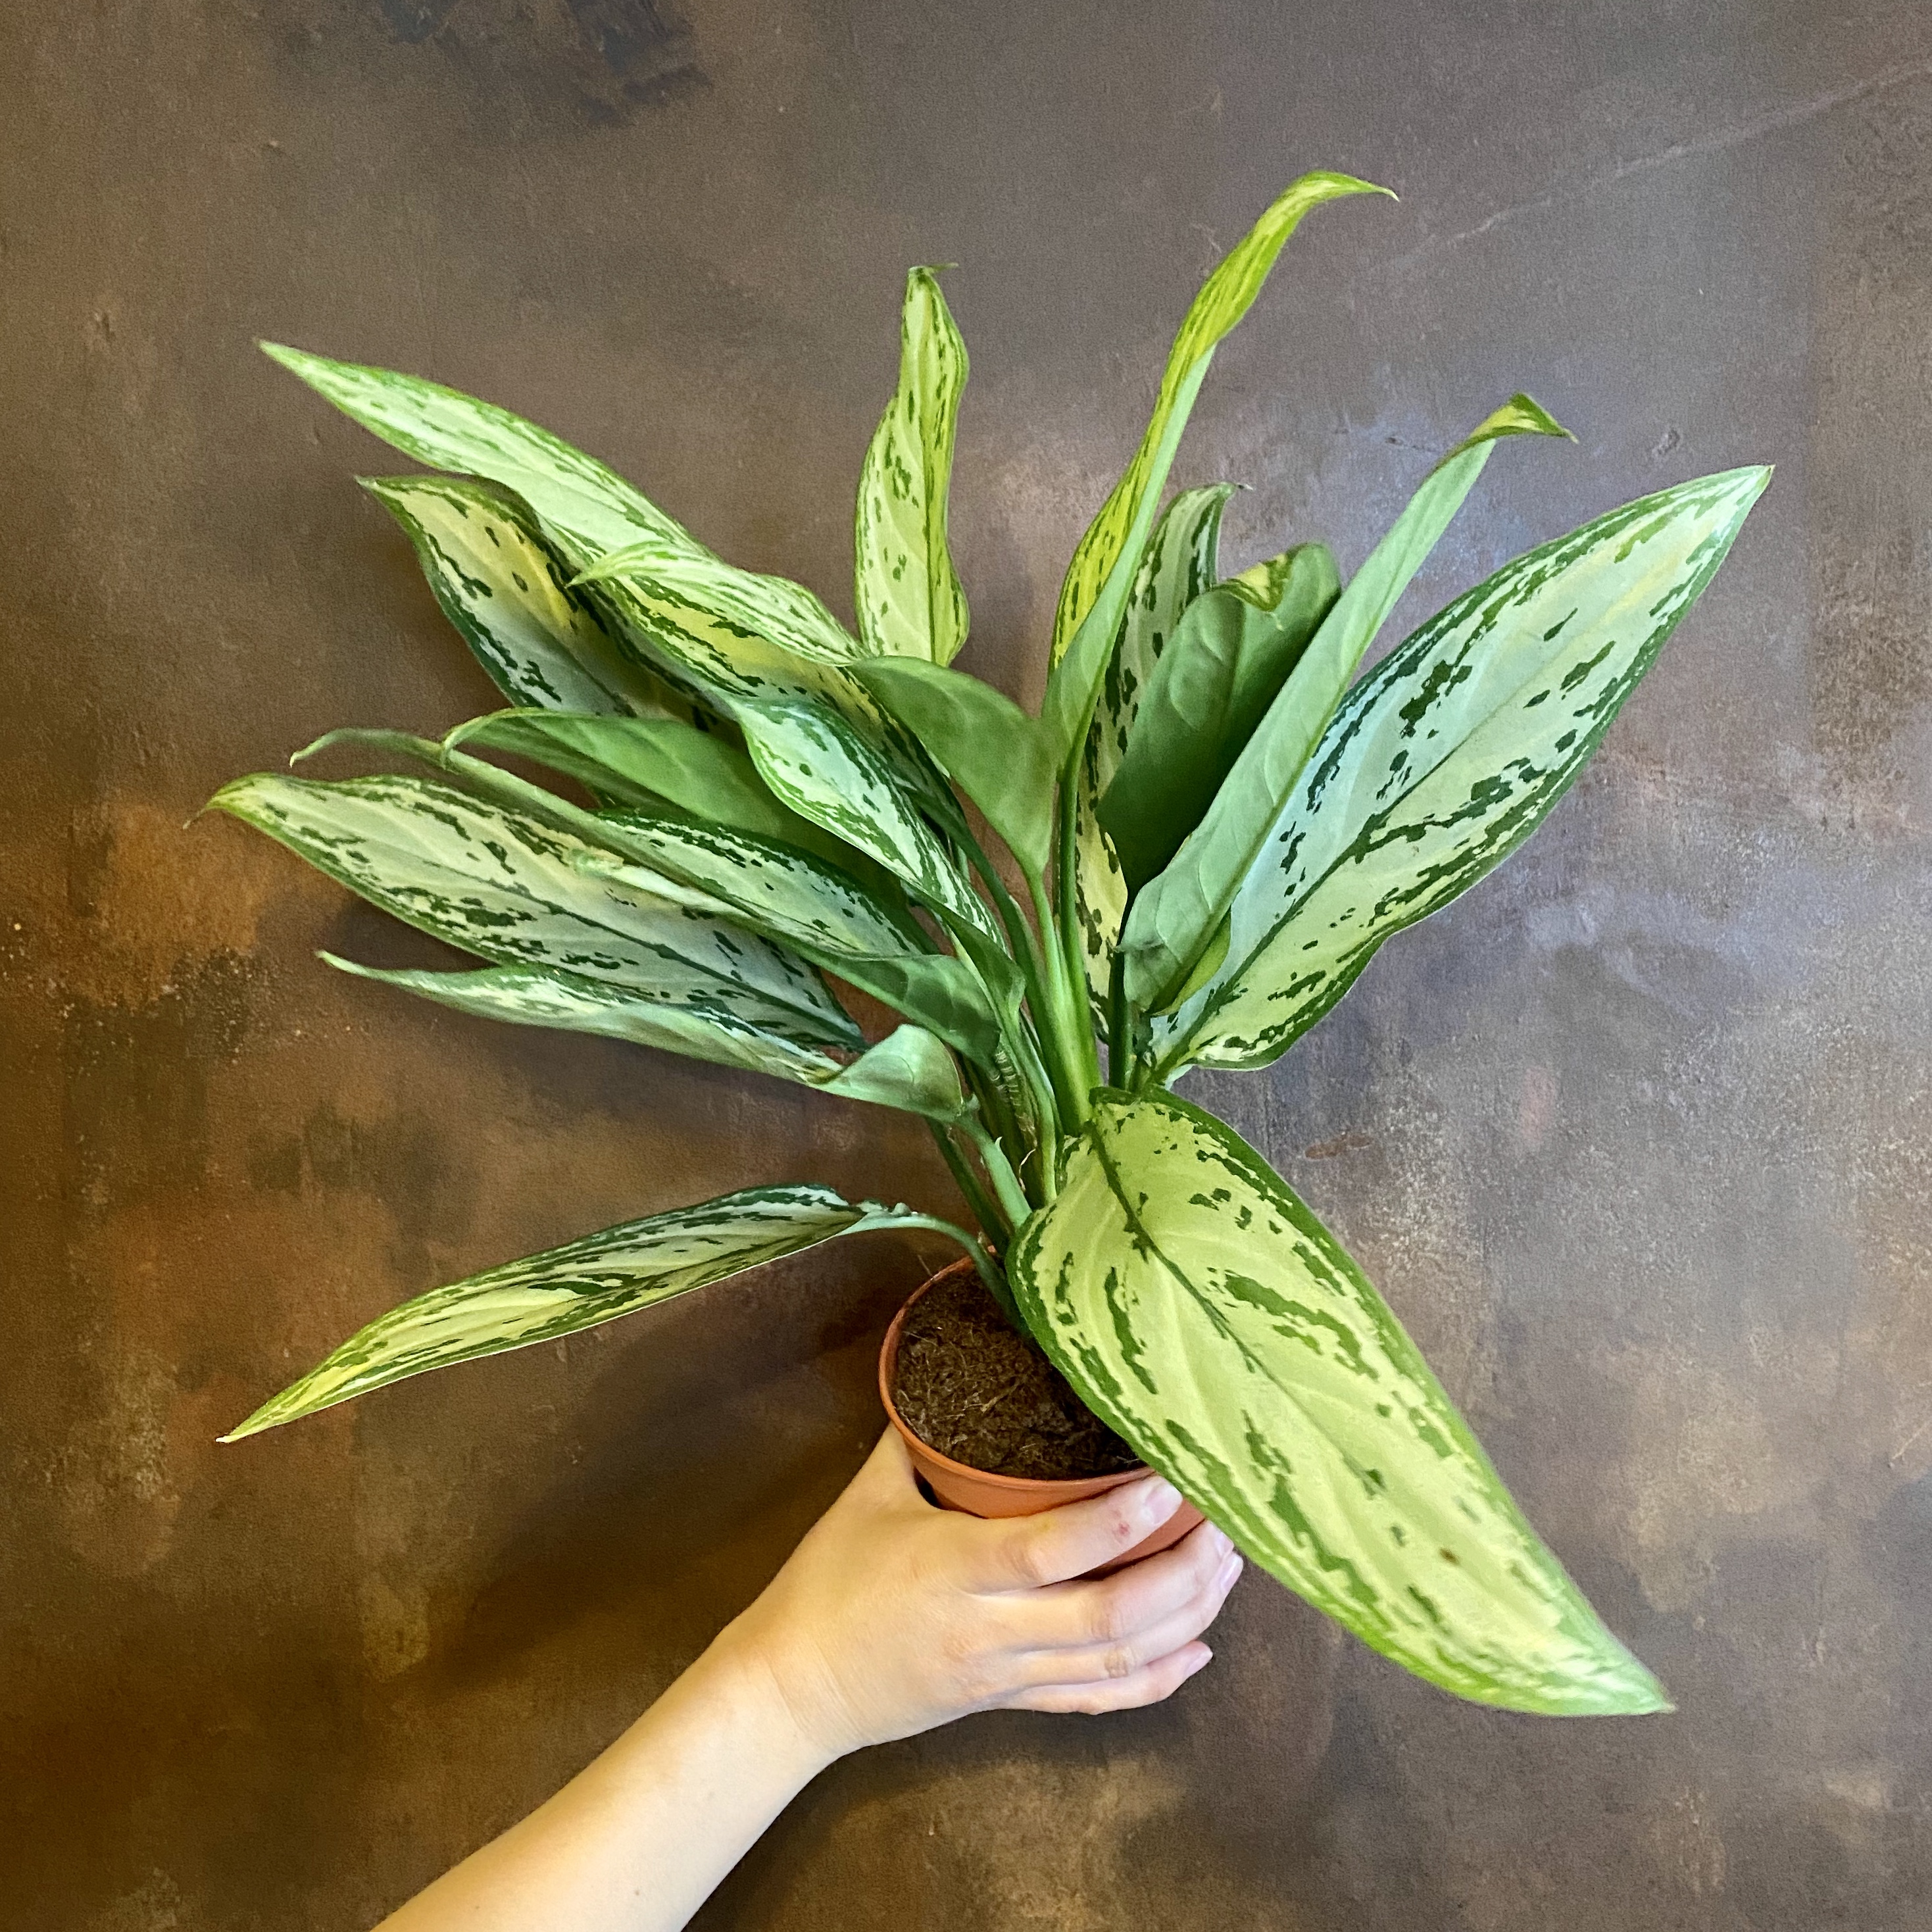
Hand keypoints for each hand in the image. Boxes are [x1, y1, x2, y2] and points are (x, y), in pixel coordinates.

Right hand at [709, 1429, 1241, 1764]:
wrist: (791, 1687)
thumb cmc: (826, 1582)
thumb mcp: (868, 1493)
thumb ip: (921, 1435)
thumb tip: (954, 1364)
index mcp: (957, 1568)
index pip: (1059, 1547)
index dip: (1127, 1518)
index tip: (1177, 1479)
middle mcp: (991, 1629)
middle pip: (1111, 1616)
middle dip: (1183, 1574)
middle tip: (1227, 1526)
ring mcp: (1005, 1675)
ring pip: (1117, 1662)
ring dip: (1185, 1618)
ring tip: (1227, 1571)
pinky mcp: (1009, 1706)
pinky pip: (1096, 1701)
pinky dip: (1155, 1682)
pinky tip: (1197, 1652)